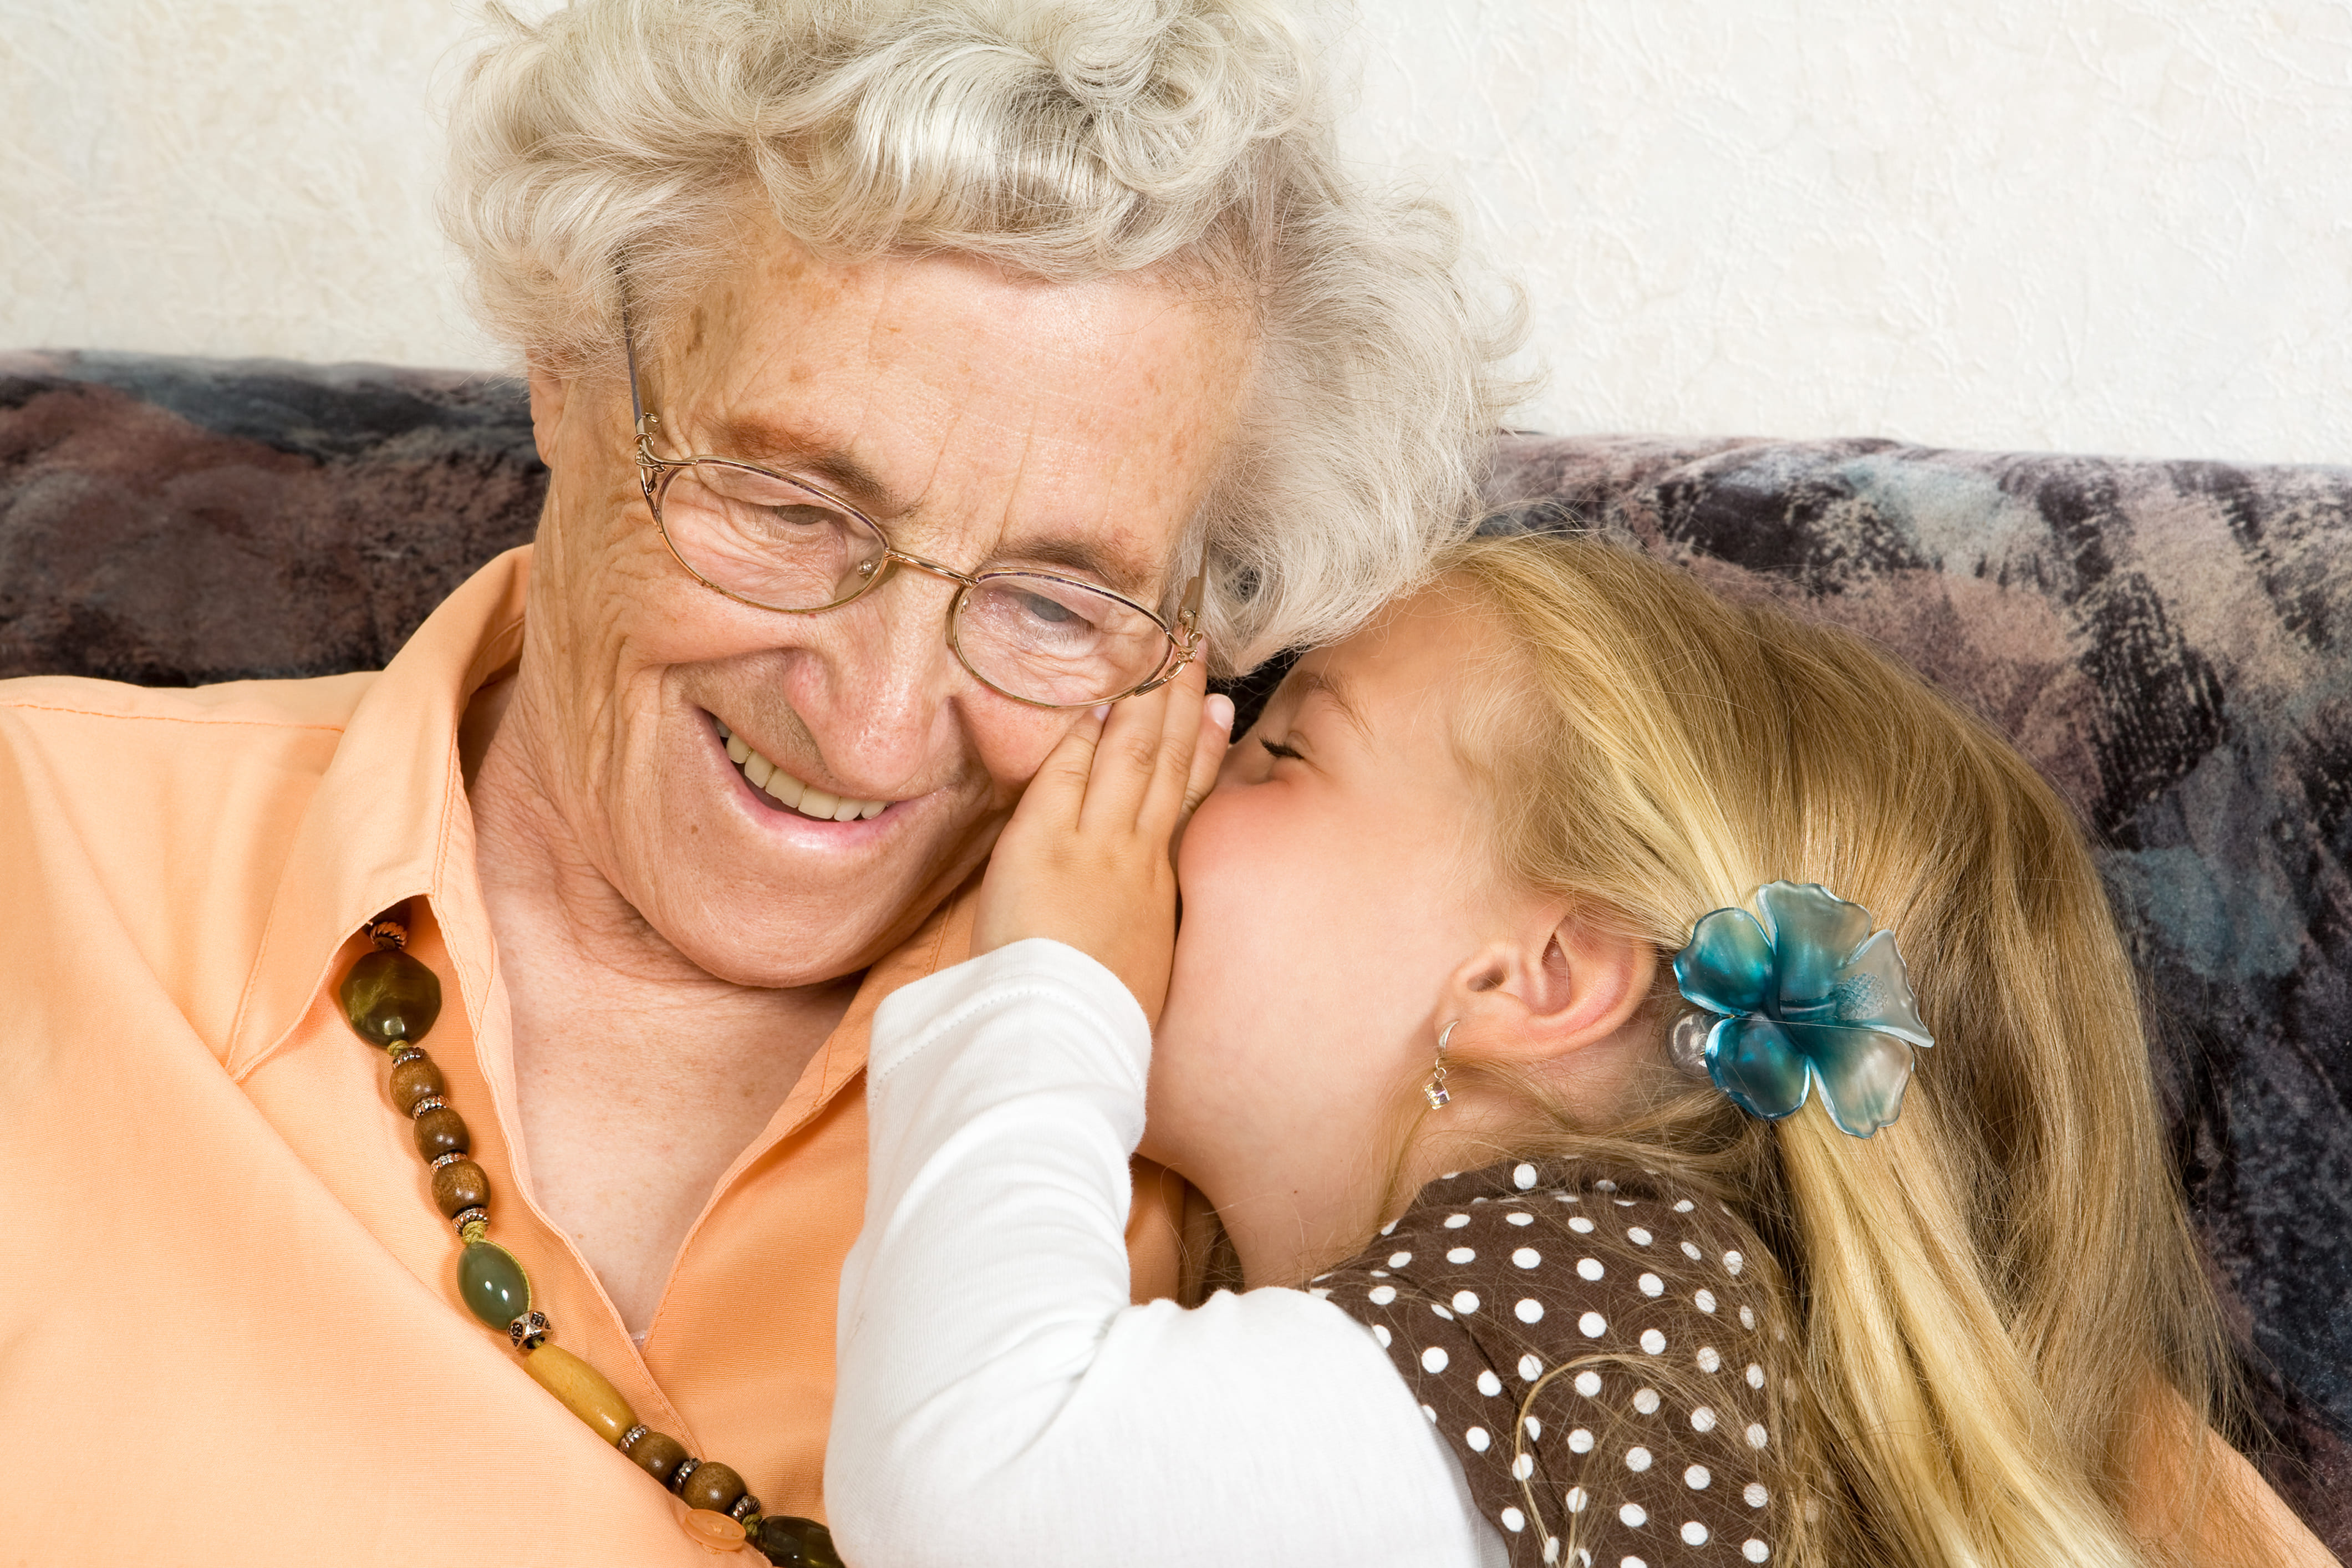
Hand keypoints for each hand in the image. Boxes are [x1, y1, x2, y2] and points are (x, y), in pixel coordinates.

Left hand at [972, 657, 1232, 1021]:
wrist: (1069, 1040)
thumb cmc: (1098, 1026)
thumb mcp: (1142, 977)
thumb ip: (1142, 935)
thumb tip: (1140, 929)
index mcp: (1161, 893)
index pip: (1187, 806)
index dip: (1205, 754)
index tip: (1218, 714)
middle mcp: (1137, 859)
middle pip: (1167, 767)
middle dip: (1180, 709)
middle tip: (1194, 656)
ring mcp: (1095, 846)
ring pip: (1129, 759)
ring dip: (1144, 704)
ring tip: (1159, 655)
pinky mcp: (1044, 844)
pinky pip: (1067, 774)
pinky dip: (1083, 735)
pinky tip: (1095, 702)